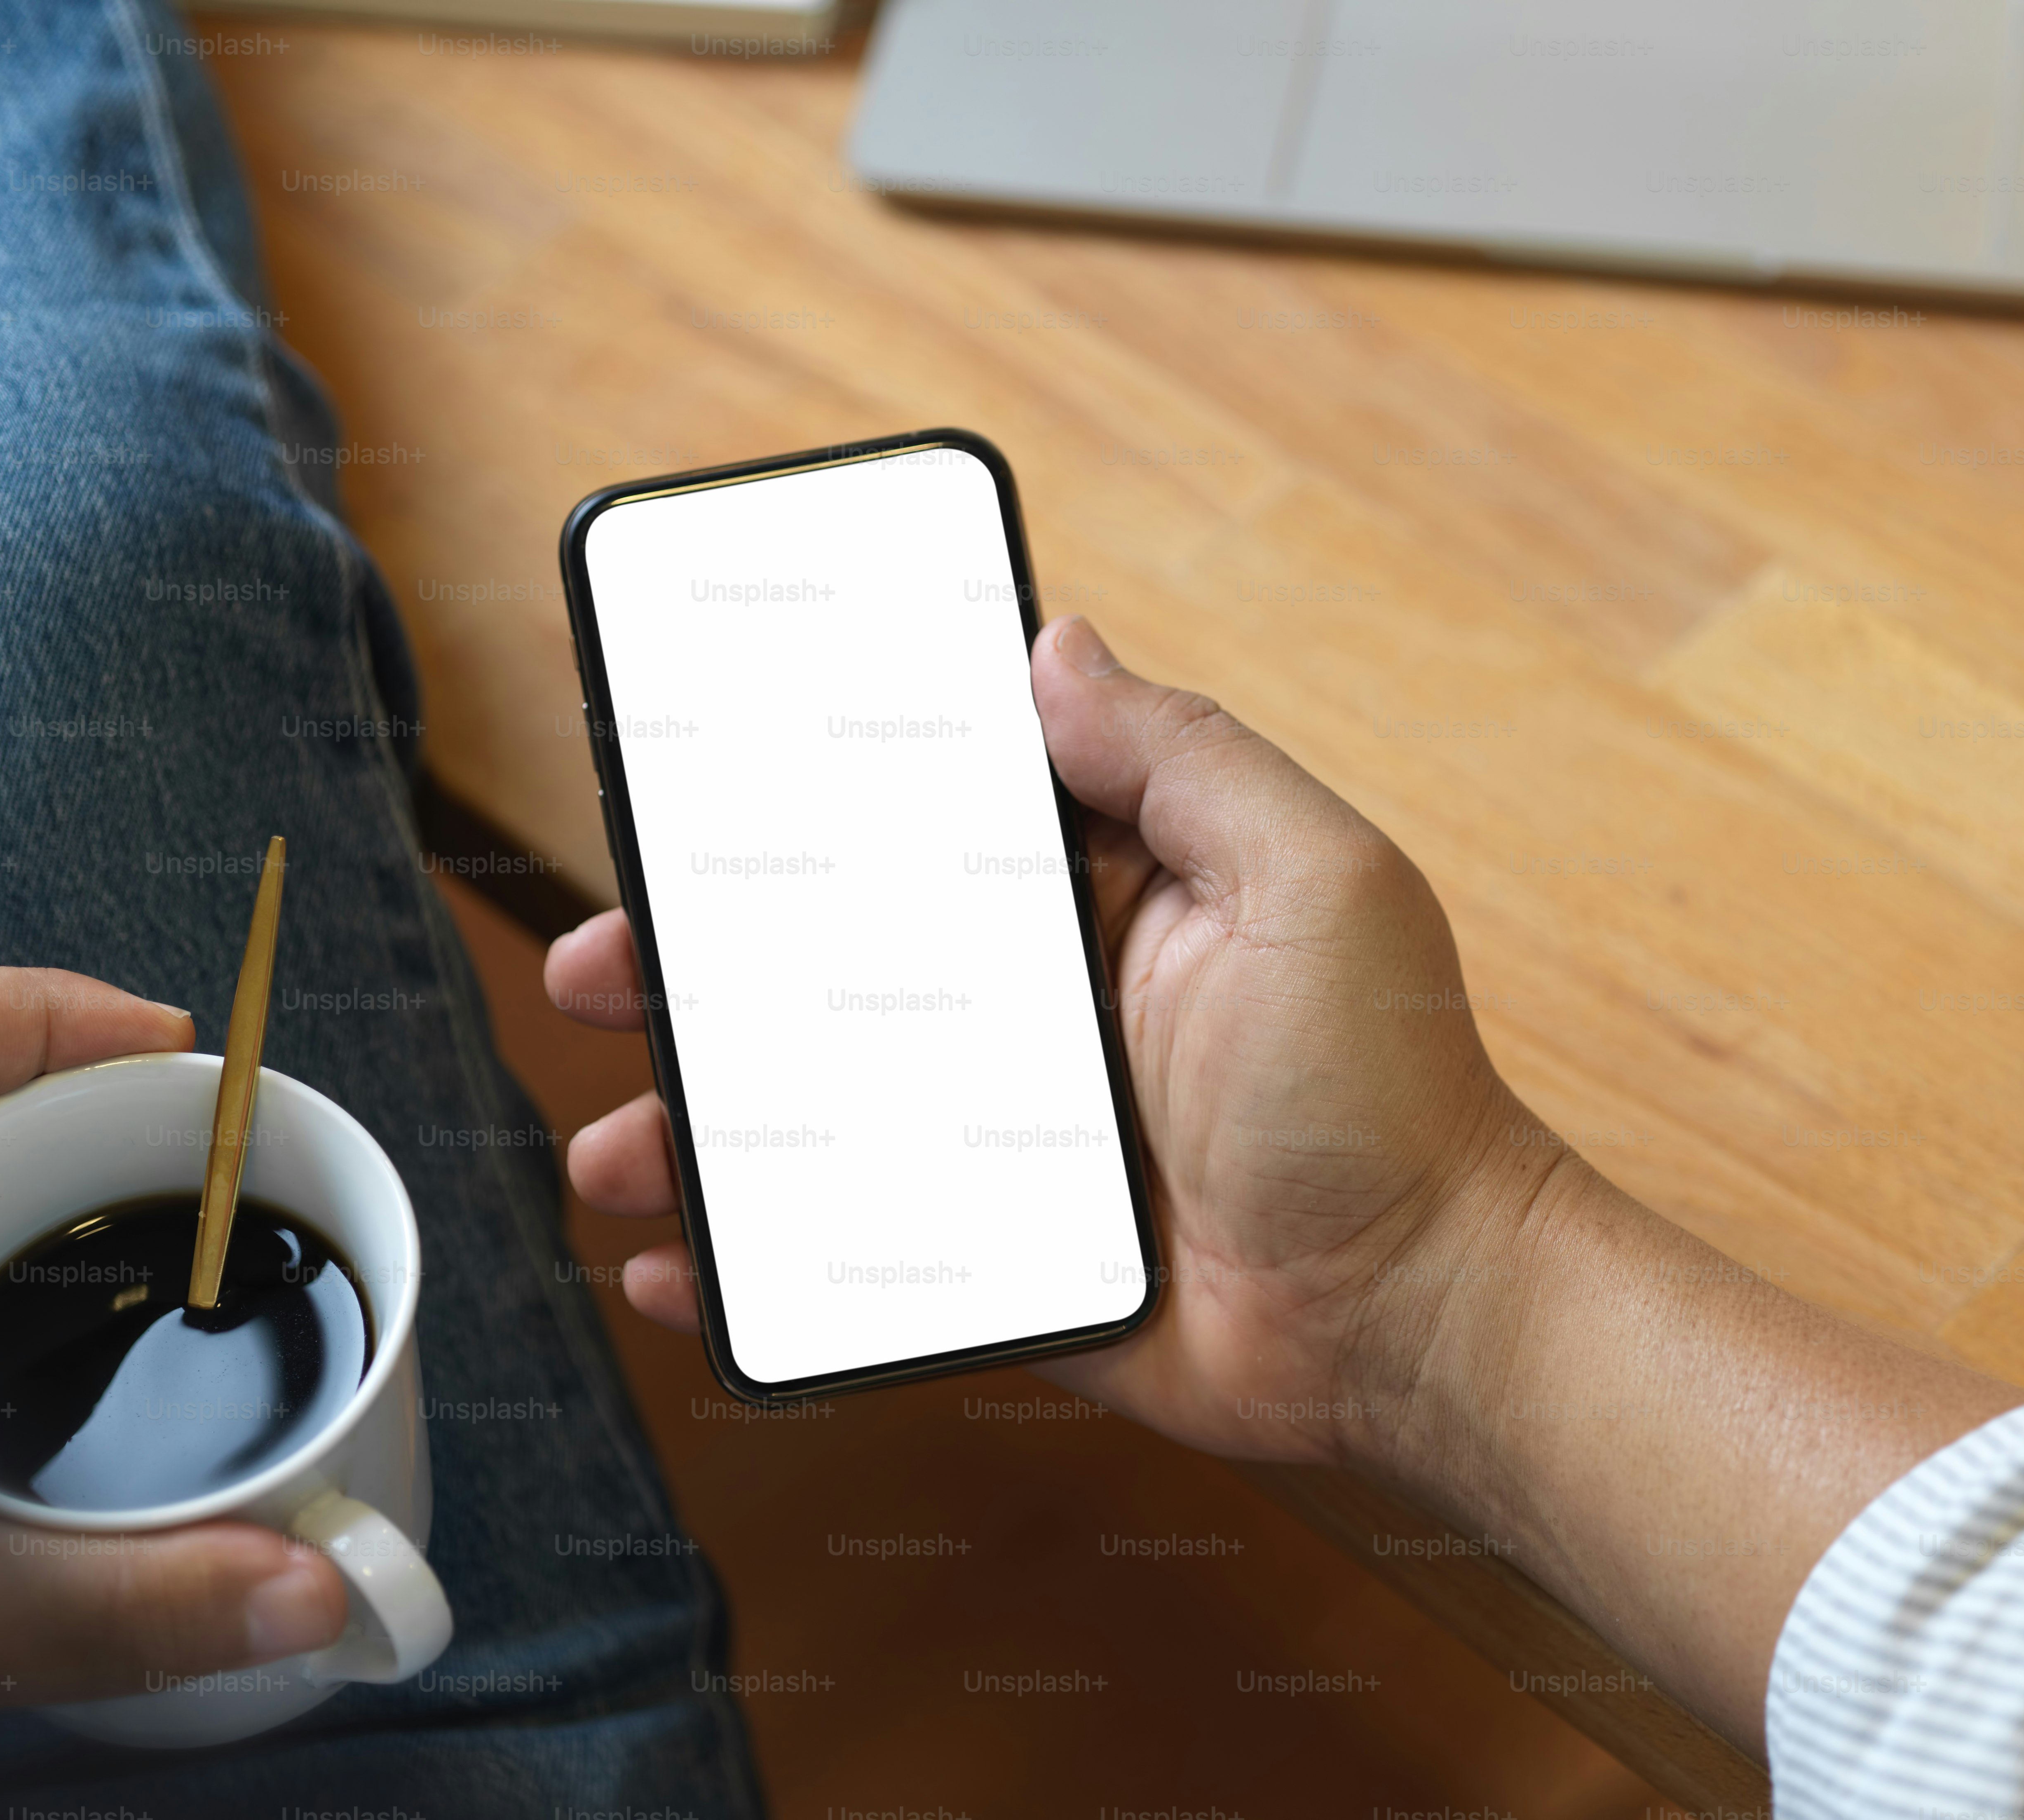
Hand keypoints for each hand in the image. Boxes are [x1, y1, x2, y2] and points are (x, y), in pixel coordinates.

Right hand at [545, 615, 1556, 1464]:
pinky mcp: (1006, 1272)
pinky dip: (758, 1272)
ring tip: (616, 1146)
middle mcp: (1042, 1020)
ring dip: (697, 1127)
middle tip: (600, 967)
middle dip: (696, 970)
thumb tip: (1060, 646)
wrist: (1423, 1311)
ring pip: (814, 1124)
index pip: (924, 834)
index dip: (803, 812)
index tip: (691, 792)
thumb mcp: (1312, 880)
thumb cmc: (1394, 1094)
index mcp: (1101, 908)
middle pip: (828, 977)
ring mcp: (1013, 1153)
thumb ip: (1183, 760)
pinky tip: (686, 1269)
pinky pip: (854, 1263)